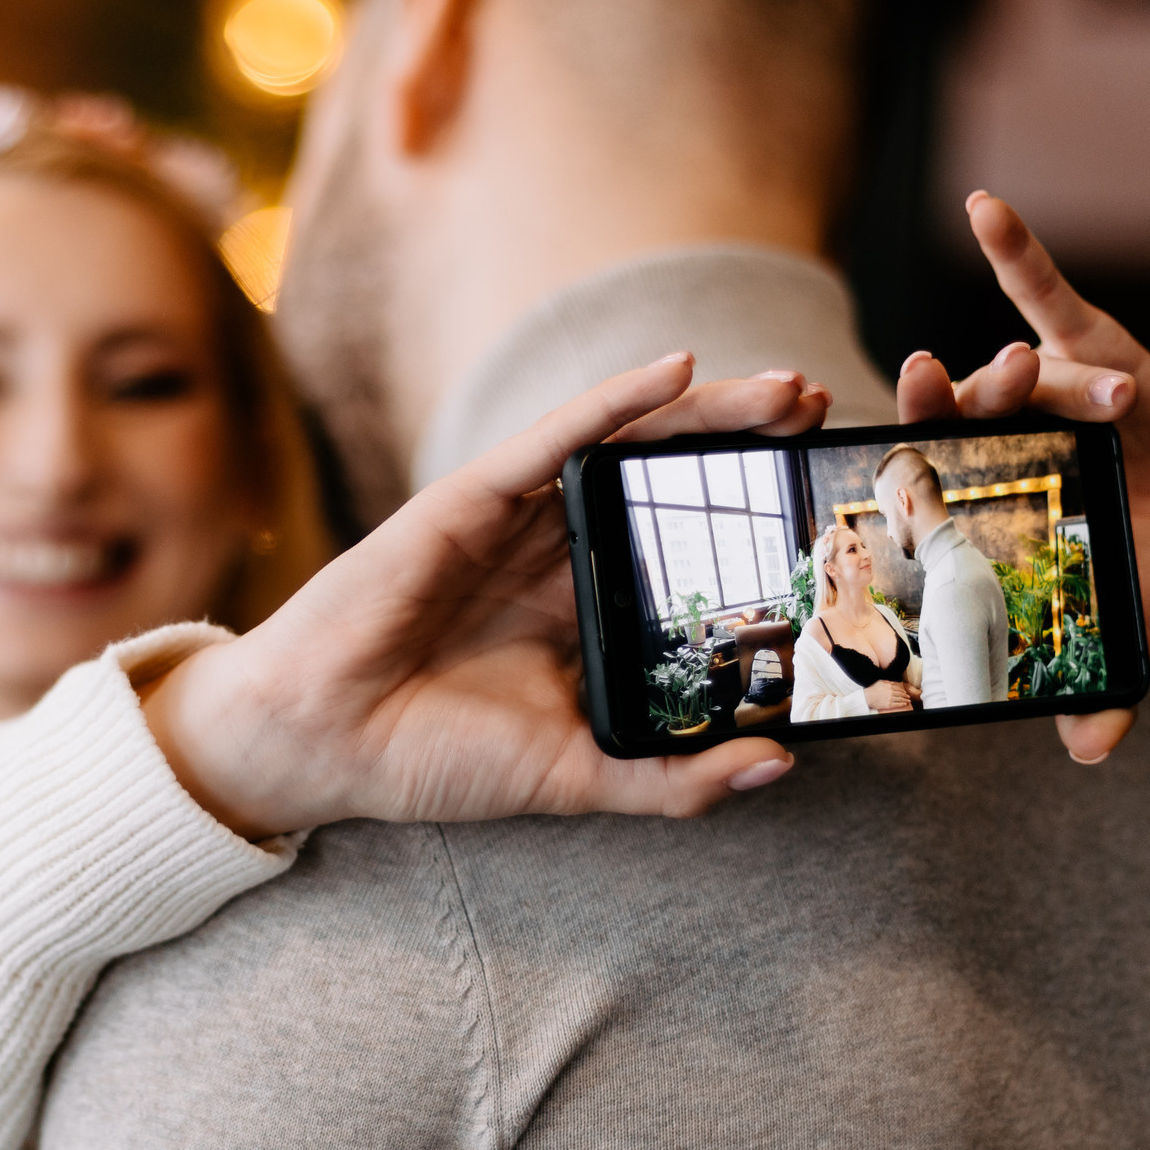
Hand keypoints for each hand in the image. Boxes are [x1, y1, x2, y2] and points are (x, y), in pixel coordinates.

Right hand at [143, 357, 830, 838]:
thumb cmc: (431, 758)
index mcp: (584, 612)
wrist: (323, 742)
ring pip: (626, 445)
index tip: (825, 500)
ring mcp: (516, 521)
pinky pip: (557, 437)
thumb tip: (779, 767)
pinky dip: (615, 399)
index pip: (683, 550)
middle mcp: (557, 554)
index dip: (752, 520)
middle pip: (668, 482)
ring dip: (705, 411)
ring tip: (783, 388)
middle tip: (823, 412)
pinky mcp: (472, 498)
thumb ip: (672, 778)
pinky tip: (676, 372)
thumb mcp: (576, 776)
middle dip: (746, 444)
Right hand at [864, 681, 913, 713]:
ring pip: (900, 699)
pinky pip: (898, 704)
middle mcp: (891, 692)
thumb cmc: (872, 689)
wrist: (867, 697)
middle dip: (905, 696)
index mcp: (889, 686)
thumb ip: (887, 682)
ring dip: (905, 700)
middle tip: (908, 697)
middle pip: (901, 694)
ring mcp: (890, 698)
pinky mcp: (889, 704)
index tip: (905, 692)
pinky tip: (905, 704)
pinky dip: (902, 704)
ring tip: (908, 701)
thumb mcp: (879, 682)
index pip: (899, 689)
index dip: (903, 691)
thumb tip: (893, 682)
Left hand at [898, 193, 1149, 762]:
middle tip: (923, 390)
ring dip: (1003, 365)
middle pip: (949, 419)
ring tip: (1010, 368)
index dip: (899, 474)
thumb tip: (1093, 751)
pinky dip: (1014, 249)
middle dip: (936, 406)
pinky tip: (983, 208)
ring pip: (1007, 368)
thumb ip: (1109, 684)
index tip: (880, 475)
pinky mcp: (1085, 341)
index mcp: (983, 502)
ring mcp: (1035, 387)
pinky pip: (1043, 291)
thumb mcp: (1128, 622)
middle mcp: (995, 441)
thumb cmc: (1138, 565)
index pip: (927, 485)